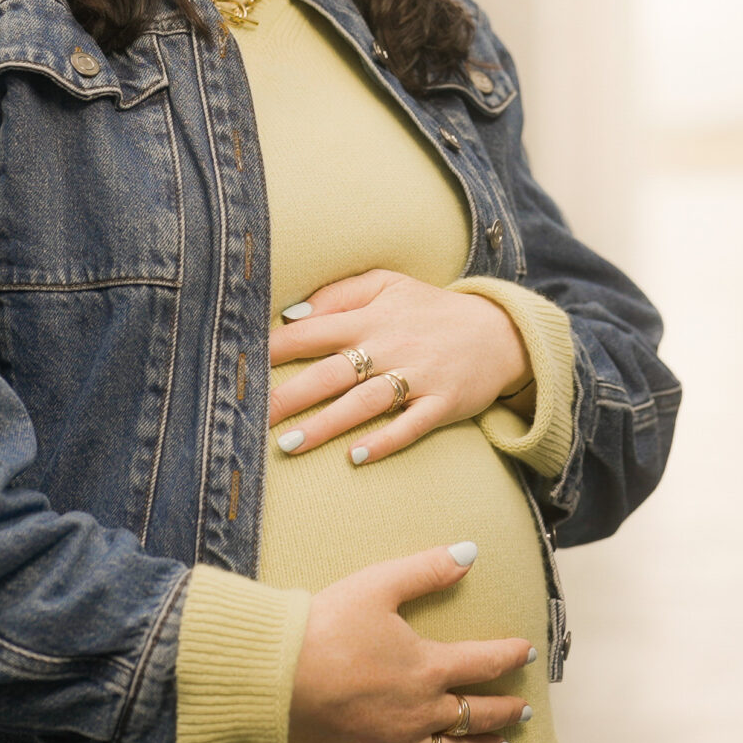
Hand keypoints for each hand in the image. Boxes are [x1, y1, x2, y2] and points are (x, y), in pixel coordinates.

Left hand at [267, 269, 532, 464]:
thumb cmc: (432, 310)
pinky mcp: (442, 403)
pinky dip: (384, 441)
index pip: (315, 331)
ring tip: (290, 445)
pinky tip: (356, 457)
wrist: (500, 332)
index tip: (243, 365)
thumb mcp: (389, 284)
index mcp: (372, 317)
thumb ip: (340, 294)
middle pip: (332, 372)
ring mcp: (418, 376)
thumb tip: (291, 314)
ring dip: (327, 424)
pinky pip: (410, 425)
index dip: (277, 348)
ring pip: (365, 402)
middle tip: (253, 417)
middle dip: (291, 396)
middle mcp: (391, 346)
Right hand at [288, 541, 535, 742]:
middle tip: (524, 709)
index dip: (510, 656)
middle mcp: (422, 711)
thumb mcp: (379, 584)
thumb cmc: (326, 625)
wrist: (275, 676)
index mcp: (429, 667)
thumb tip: (470, 551)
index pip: (484, 662)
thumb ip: (427, 570)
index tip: (527, 653)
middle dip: (505, 711)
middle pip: (477, 714)